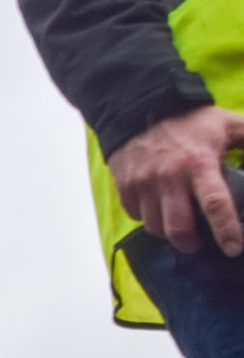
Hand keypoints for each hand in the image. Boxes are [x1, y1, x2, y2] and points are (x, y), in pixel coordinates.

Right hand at [108, 105, 243, 256]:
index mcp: (199, 163)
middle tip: (198, 242)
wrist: (140, 108)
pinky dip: (148, 218)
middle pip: (179, 228)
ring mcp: (143, 184)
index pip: (215, 204)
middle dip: (191, 244)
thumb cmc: (191, 121)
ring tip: (178, 225)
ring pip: (155, 227)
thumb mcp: (229, 125)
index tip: (233, 248)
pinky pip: (136, 216)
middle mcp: (169, 177)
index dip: (226, 230)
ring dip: (169, 232)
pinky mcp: (124, 187)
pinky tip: (158, 207)